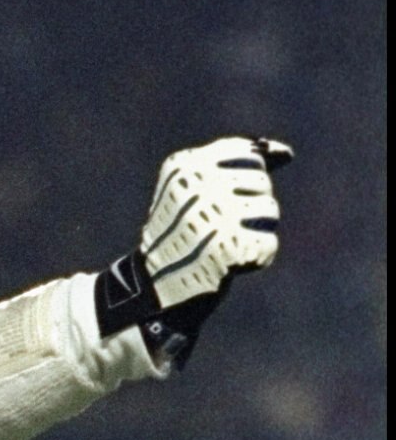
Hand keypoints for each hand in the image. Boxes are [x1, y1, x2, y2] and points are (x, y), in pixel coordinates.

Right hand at [93, 135, 289, 370]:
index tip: (226, 198)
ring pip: (269, 211)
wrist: (153, 287)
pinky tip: (232, 262)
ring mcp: (213, 218)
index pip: (249, 154)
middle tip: (220, 226)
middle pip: (260, 182)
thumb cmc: (180, 232)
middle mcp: (198, 187)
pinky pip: (268, 245)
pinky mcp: (227, 250)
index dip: (247, 178)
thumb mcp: (197, 188)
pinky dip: (257, 258)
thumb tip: (286, 153)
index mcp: (185, 167)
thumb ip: (239, 164)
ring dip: (256, 231)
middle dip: (250, 204)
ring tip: (227, 241)